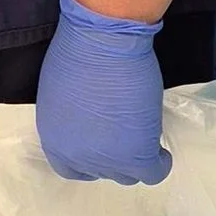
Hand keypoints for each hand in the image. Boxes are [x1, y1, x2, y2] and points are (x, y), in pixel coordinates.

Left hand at [34, 0, 171, 183]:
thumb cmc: (79, 52)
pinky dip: (160, 162)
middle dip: (114, 155)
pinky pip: (154, 172)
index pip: (70, 168)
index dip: (88, 161)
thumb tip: (89, 125)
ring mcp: (106, 160)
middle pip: (102, 171)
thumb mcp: (62, 95)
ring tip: (142, 132)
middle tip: (125, 132)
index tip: (103, 145)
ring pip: (127, 174)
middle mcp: (77, 156)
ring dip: (136, 156)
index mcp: (54, 139)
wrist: (102, 41)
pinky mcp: (136, 155)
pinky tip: (160, 146)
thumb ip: (72, 119)